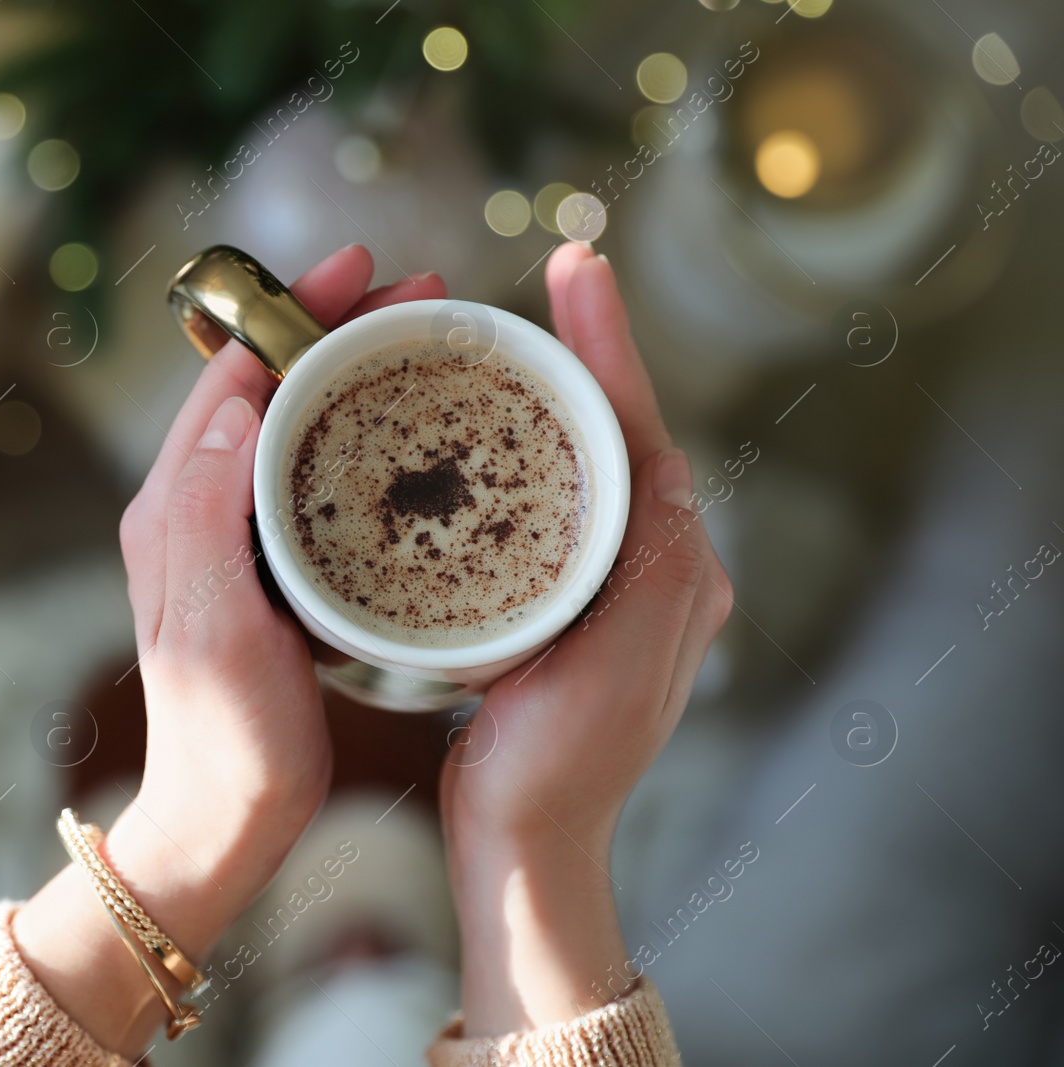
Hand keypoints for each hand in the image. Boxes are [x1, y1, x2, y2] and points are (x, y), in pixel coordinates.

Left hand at [15, 245, 445, 1056]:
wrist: (223, 821)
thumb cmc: (223, 740)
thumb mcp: (213, 627)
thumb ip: (207, 513)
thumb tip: (233, 400)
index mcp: (173, 508)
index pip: (231, 375)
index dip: (296, 312)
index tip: (362, 269)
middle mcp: (193, 508)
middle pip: (265, 385)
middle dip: (336, 326)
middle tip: (418, 293)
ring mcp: (230, 537)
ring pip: (291, 421)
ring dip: (351, 370)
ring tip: (423, 341)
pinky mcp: (266, 568)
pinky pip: (309, 471)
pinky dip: (357, 430)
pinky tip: (408, 433)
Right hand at [440, 244, 733, 1033]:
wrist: (525, 843)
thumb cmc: (558, 773)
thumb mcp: (612, 678)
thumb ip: (653, 577)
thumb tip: (667, 471)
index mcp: (670, 572)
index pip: (642, 433)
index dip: (608, 346)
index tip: (574, 270)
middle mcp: (649, 565)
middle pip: (617, 429)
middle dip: (587, 348)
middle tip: (552, 276)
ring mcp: (604, 580)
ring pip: (581, 456)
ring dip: (555, 387)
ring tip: (512, 330)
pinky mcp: (556, 597)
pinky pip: (547, 497)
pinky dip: (521, 445)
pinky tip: (480, 425)